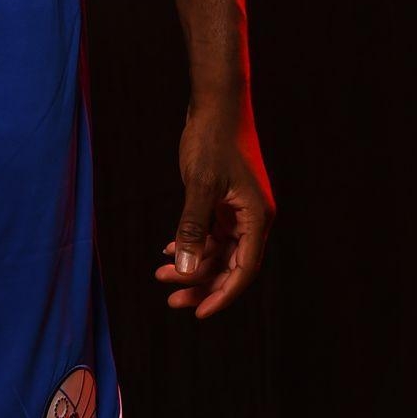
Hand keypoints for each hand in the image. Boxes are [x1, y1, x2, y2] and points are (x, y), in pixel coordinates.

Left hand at [156, 92, 274, 319]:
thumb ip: (192, 228)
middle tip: (171, 300)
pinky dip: (190, 243)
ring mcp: (239, 210)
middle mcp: (253, 218)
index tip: (198, 314)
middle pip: (231, 266)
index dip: (222, 295)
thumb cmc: (212, 140)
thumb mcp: (199, 184)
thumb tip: (183, 269)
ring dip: (191, 264)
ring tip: (159, 275)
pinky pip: (211, 233)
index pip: (243, 270)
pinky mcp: (225, 200)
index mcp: (257, 218)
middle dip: (202, 284)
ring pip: (218, 251)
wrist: (215, 104)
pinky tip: (166, 250)